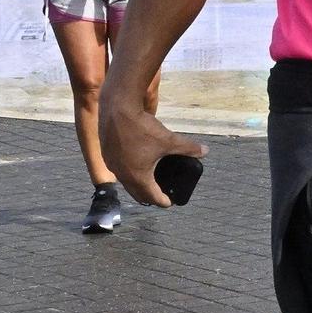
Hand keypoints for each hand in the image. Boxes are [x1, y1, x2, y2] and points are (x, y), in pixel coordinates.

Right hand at [98, 88, 204, 207]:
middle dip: (149, 197)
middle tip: (159, 196)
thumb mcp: (169, 139)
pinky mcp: (107, 154)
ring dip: (136, 185)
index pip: (152, 197)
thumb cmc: (142, 128)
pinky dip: (127, 172)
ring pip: (125, 182)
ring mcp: (112, 165)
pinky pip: (118, 170)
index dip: (162, 201)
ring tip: (147, 182)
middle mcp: (123, 175)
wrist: (117, 109)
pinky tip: (132, 165)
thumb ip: (188, 147)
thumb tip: (205, 151)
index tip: (169, 203)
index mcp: (139, 177)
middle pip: (137, 193)